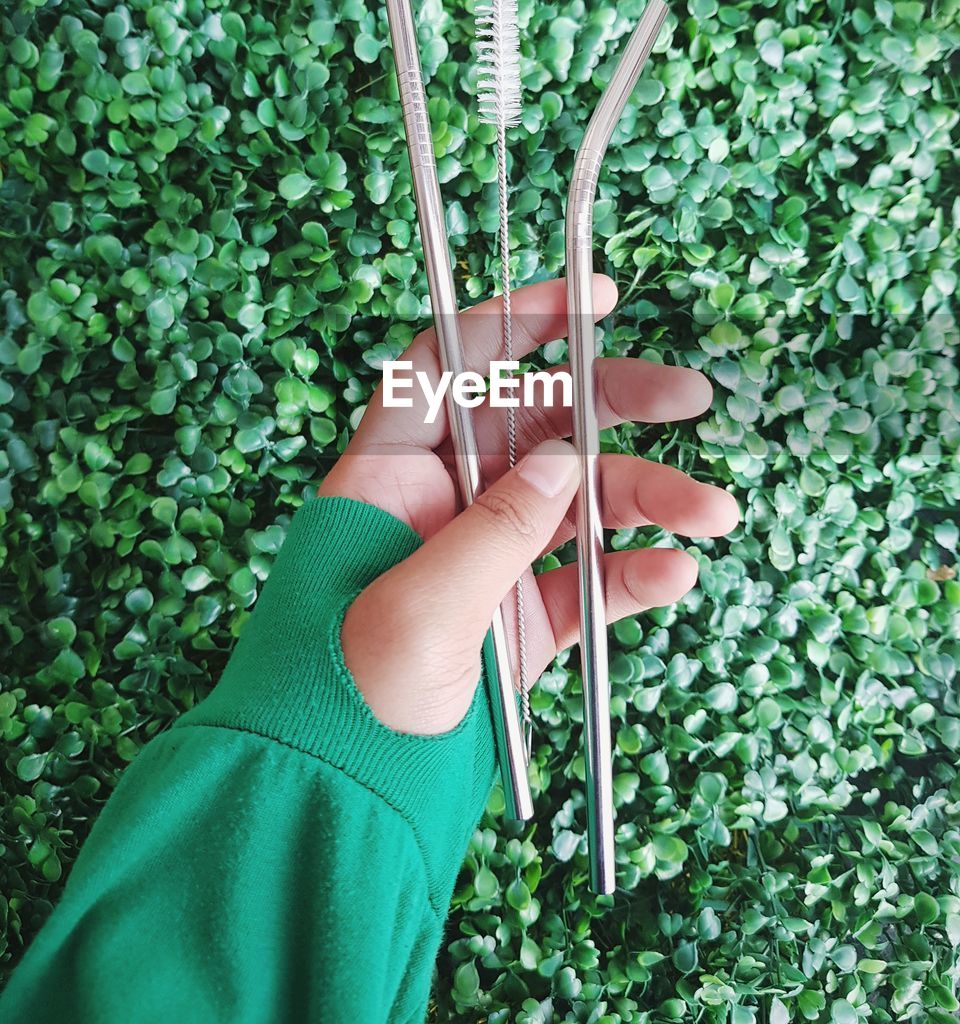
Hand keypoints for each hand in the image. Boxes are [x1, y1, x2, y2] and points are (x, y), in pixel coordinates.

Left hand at [319, 275, 738, 735]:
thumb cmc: (340, 694)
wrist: (341, 797)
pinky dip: (636, 574)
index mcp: (391, 474)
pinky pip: (590, 579)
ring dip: (650, 500)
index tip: (590, 300)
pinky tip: (676, 573)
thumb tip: (564, 464)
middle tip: (688, 397)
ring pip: (581, 503)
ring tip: (714, 513)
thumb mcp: (413, 608)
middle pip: (538, 424)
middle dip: (614, 406)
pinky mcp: (526, 615)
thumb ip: (492, 532)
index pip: (447, 365)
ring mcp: (491, 556)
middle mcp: (445, 501)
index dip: (513, 321)